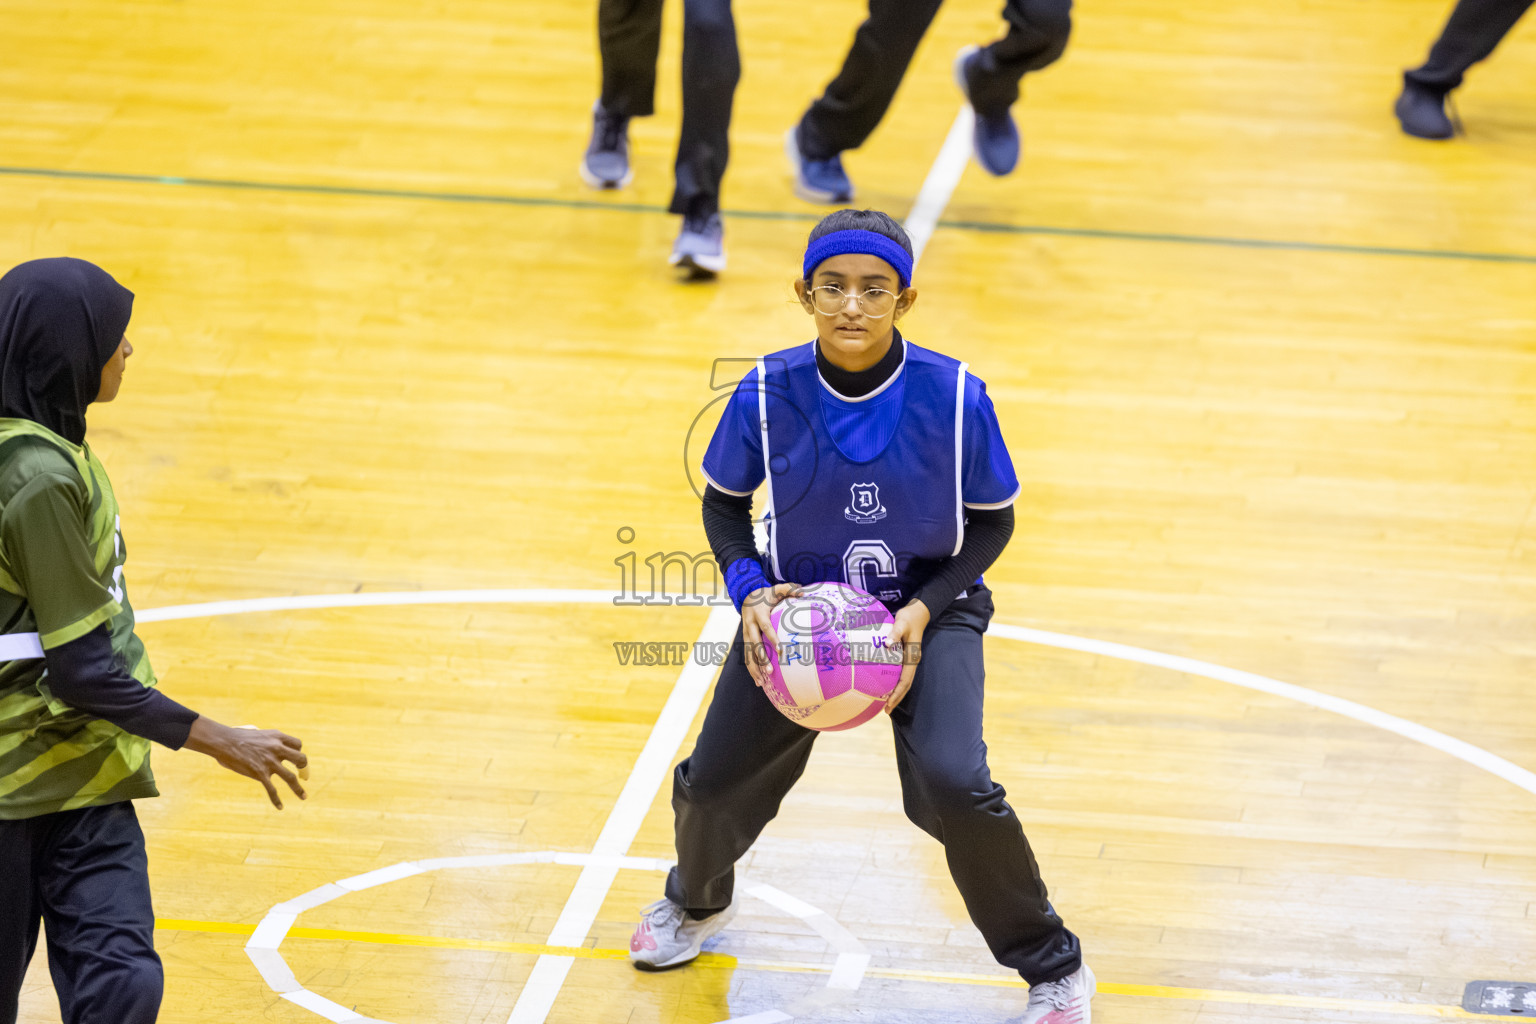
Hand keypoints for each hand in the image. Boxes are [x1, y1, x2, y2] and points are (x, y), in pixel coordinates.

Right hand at [185, 717, 307, 808]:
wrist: (224, 742)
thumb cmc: (237, 736)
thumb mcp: (258, 732)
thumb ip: (267, 740)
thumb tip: (268, 745)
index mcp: (277, 737)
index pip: (297, 745)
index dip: (297, 751)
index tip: (293, 758)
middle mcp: (277, 749)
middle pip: (301, 759)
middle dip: (304, 767)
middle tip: (303, 774)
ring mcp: (269, 762)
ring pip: (291, 777)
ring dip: (298, 788)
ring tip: (304, 796)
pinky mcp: (260, 773)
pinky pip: (272, 790)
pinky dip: (276, 800)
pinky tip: (280, 807)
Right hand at [741, 583, 801, 688]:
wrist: (746, 595)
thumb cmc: (766, 594)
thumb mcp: (777, 589)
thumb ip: (789, 589)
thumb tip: (803, 592)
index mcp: (758, 614)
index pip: (766, 628)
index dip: (772, 638)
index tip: (781, 650)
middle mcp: (749, 625)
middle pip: (753, 644)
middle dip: (761, 658)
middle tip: (770, 671)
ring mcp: (745, 634)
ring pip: (747, 653)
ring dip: (754, 668)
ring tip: (761, 682)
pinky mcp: (744, 640)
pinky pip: (746, 656)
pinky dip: (751, 669)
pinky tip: (758, 681)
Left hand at [884, 599, 930, 713]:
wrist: (919, 611)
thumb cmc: (909, 617)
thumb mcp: (901, 623)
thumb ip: (895, 633)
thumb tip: (887, 644)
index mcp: (912, 657)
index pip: (905, 680)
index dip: (897, 693)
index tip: (888, 703)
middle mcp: (912, 661)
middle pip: (905, 685)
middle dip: (896, 698)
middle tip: (885, 710)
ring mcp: (909, 659)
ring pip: (903, 681)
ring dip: (896, 692)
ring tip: (884, 703)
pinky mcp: (905, 656)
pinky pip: (900, 673)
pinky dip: (894, 682)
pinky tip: (885, 685)